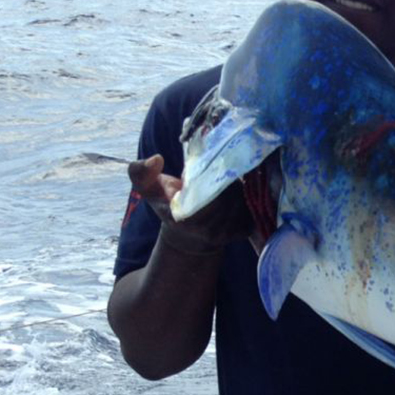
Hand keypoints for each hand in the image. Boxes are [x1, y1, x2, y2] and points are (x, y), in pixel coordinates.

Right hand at [127, 155, 251, 253]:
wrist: (188, 236)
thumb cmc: (168, 205)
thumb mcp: (149, 189)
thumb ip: (141, 173)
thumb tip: (156, 159)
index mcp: (187, 218)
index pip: (210, 189)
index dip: (212, 173)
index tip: (207, 165)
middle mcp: (211, 228)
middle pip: (231, 189)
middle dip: (226, 174)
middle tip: (219, 167)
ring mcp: (231, 231)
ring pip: (243, 195)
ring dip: (237, 183)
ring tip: (226, 178)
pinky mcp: (245, 230)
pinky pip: (254, 204)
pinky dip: (247, 193)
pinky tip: (237, 191)